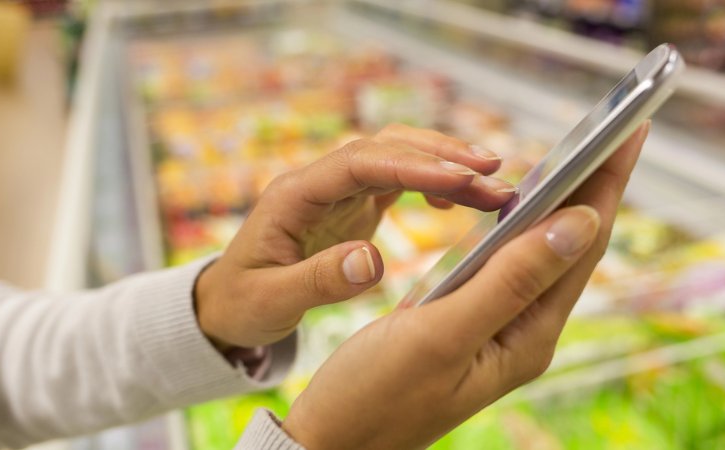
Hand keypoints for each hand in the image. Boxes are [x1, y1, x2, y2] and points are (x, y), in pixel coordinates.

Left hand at [195, 124, 517, 347]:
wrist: (228, 304)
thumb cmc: (243, 303)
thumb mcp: (272, 301)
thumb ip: (319, 280)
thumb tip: (373, 262)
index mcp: (295, 196)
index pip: (359, 162)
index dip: (412, 166)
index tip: (460, 178)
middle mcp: (319, 183)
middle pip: (387, 149)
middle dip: (442, 157)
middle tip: (496, 178)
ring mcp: (337, 191)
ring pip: (398, 157)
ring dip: (445, 164)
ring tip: (493, 185)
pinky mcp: (352, 205)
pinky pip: (398, 180)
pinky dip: (432, 184)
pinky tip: (458, 202)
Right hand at [281, 122, 649, 448]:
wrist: (335, 437)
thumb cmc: (377, 395)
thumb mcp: (443, 334)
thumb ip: (510, 280)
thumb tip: (579, 220)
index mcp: (527, 336)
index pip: (581, 246)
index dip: (606, 184)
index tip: (629, 129)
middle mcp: (522, 331)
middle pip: (569, 245)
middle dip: (594, 184)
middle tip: (613, 128)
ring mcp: (496, 326)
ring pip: (539, 252)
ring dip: (559, 201)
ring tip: (578, 154)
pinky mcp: (468, 320)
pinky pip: (506, 264)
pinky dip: (516, 225)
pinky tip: (516, 204)